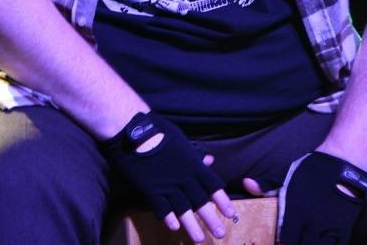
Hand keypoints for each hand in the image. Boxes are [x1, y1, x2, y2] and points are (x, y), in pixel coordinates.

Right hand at [101, 112, 234, 241]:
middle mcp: (184, 178)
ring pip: (183, 210)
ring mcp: (167, 186)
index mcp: (193, 164)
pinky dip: (168, 218)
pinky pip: (162, 209)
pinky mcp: (151, 191)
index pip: (213, 185)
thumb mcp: (181, 141)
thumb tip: (209, 160)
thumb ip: (194, 156)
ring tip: (199, 239)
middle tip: (220, 234)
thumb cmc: (159, 132)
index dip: (222, 201)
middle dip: (211, 219)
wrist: (135, 133)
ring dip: (191, 226)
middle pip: (200, 202)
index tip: (231, 213)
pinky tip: (174, 228)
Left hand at [243, 152, 366, 244]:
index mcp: (295, 210)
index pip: (285, 239)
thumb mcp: (287, 176)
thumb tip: (246, 183)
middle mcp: (311, 222)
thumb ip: (266, 185)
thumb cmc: (312, 171)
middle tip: (292, 241)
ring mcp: (328, 228)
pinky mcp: (342, 230)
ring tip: (305, 241)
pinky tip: (321, 242)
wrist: (342, 166)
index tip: (280, 242)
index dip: (282, 243)